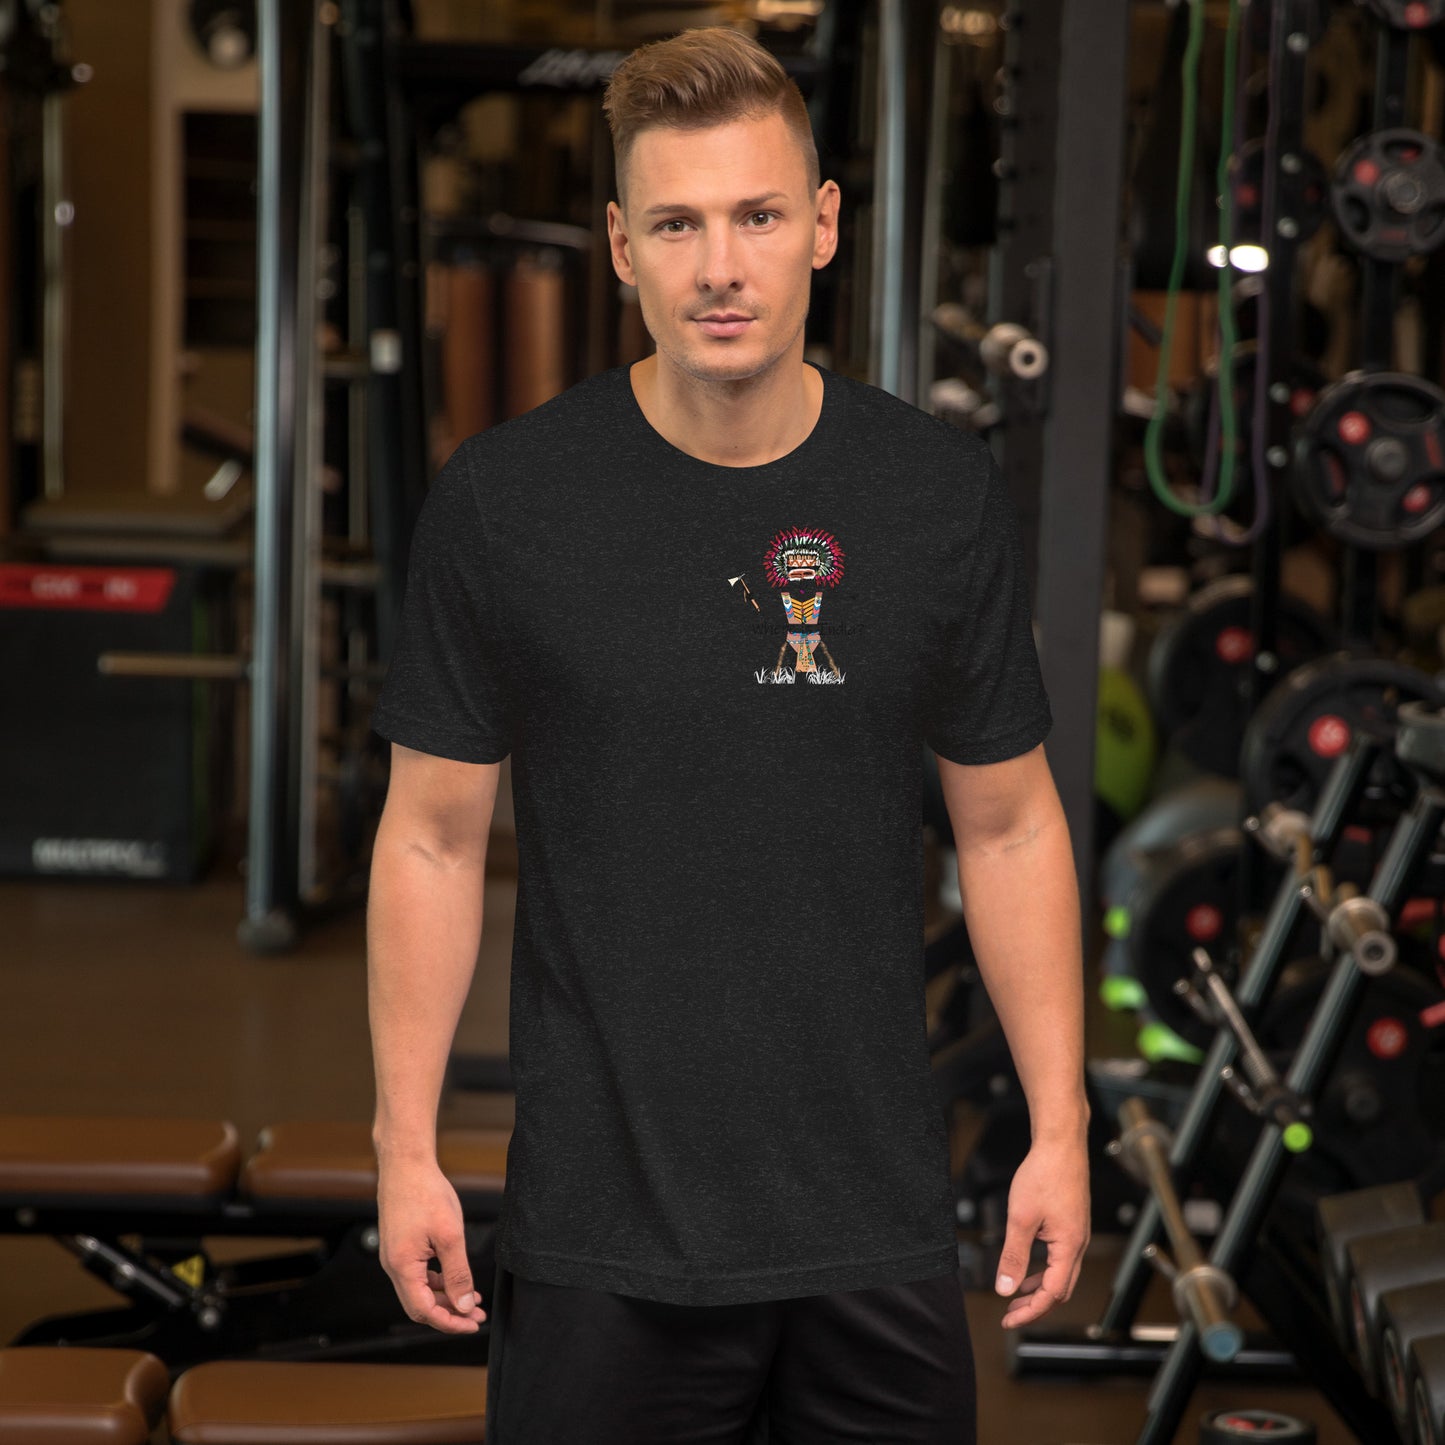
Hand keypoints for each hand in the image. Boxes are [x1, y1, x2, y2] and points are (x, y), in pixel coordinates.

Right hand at [377, 1156, 486, 1333]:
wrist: (406, 1165)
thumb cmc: (426, 1193)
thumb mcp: (450, 1236)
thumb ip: (457, 1274)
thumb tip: (463, 1305)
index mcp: (402, 1267)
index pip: (424, 1311)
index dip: (449, 1322)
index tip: (471, 1324)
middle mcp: (393, 1266)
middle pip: (421, 1305)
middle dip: (449, 1313)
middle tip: (476, 1314)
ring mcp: (395, 1256)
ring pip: (420, 1290)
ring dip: (445, 1297)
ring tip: (472, 1298)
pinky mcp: (400, 1246)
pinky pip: (418, 1274)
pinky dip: (437, 1281)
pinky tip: (455, 1278)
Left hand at [994, 1136, 1089, 1328]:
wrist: (1060, 1144)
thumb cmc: (1044, 1174)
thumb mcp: (1021, 1218)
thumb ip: (1014, 1255)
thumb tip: (1005, 1288)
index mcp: (1069, 1247)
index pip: (1052, 1294)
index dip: (1030, 1311)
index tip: (1009, 1319)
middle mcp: (1078, 1244)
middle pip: (1060, 1289)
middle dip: (1035, 1305)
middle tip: (1011, 1313)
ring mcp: (1076, 1234)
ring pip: (1061, 1274)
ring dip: (1039, 1288)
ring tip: (1016, 1294)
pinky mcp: (1071, 1224)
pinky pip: (1060, 1257)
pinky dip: (1043, 1269)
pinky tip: (1027, 1265)